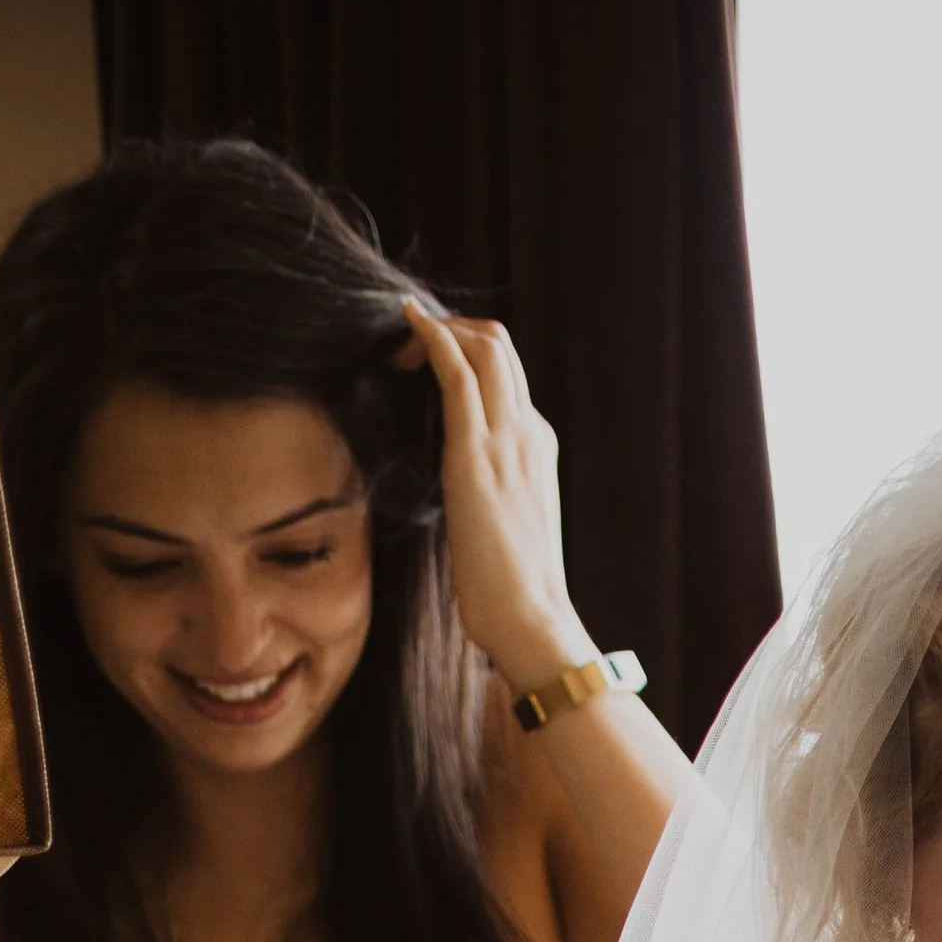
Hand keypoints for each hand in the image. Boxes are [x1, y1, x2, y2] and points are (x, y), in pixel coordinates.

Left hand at [395, 301, 586, 695]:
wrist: (530, 618)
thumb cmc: (512, 591)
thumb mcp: (506, 527)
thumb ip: (491, 494)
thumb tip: (462, 495)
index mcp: (538, 448)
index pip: (508, 378)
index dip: (469, 354)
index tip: (430, 361)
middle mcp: (528, 433)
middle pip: (500, 347)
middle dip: (455, 328)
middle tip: (410, 341)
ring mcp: (507, 440)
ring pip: (485, 347)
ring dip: (442, 328)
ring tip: (403, 336)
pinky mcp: (476, 454)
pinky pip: (458, 373)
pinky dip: (433, 338)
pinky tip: (409, 323)